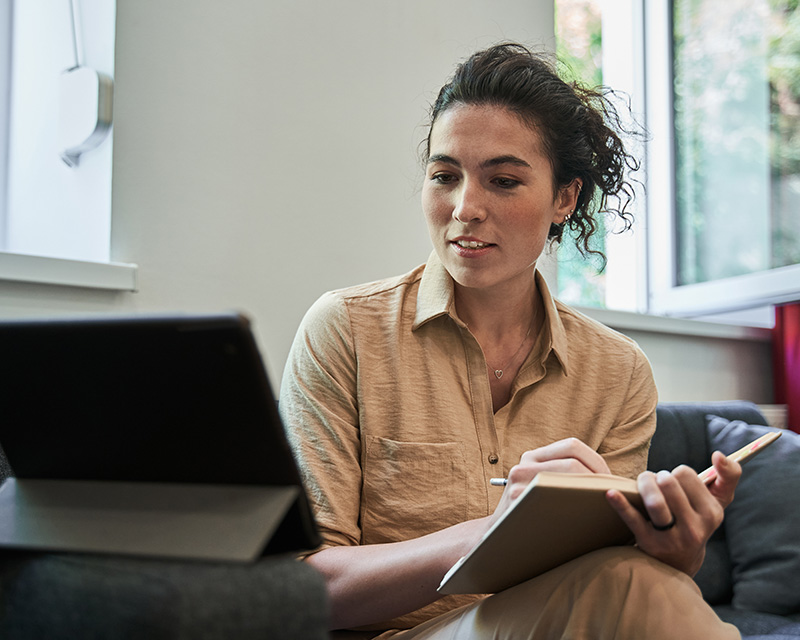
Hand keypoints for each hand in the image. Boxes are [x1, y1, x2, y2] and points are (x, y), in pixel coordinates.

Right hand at [490, 438, 610, 525]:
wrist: (497, 539)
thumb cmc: (533, 515)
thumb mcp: (541, 486)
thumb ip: (565, 476)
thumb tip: (614, 480)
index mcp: (533, 457)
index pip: (573, 446)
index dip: (598, 462)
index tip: (612, 482)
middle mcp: (524, 465)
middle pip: (573, 461)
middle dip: (599, 478)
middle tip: (613, 497)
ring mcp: (519, 483)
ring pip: (567, 478)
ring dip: (592, 492)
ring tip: (605, 506)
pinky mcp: (520, 502)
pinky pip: (557, 500)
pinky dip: (578, 508)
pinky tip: (588, 519)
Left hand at [606, 452, 741, 575]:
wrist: (679, 562)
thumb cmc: (696, 519)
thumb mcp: (719, 501)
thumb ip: (728, 475)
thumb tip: (720, 455)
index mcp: (712, 514)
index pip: (686, 475)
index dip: (676, 474)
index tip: (676, 483)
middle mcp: (695, 528)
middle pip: (668, 483)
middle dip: (657, 476)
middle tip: (655, 482)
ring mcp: (671, 537)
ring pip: (654, 501)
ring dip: (643, 484)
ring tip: (643, 485)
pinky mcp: (649, 543)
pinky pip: (633, 519)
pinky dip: (620, 504)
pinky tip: (611, 492)